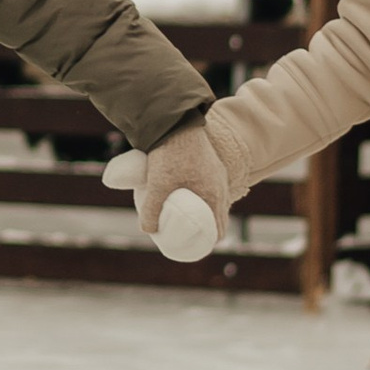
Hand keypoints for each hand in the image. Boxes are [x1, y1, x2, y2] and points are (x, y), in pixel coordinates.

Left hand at [104, 120, 233, 262]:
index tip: (195, 247)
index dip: (207, 242)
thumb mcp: (157, 184)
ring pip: (216, 202)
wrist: (176, 122)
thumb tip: (149, 230)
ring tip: (187, 220)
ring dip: (206, 213)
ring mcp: (218, 174)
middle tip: (188, 237)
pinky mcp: (212, 164)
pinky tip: (190, 199)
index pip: (218, 230)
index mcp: (214, 195)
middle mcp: (221, 186)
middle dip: (206, 230)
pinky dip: (205, 198)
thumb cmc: (169, 154)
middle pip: (219, 218)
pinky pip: (213, 188)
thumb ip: (152, 211)